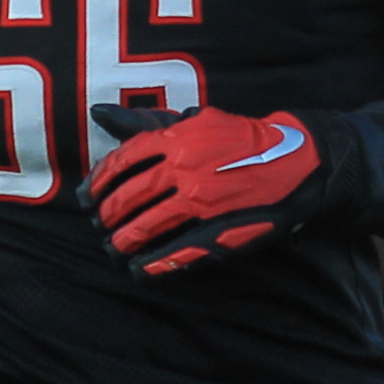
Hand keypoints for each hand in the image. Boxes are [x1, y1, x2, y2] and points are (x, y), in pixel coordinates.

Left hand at [81, 105, 377, 277]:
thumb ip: (146, 123)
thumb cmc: (239, 139)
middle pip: (129, 198)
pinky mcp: (219, 230)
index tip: (87, 198)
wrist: (296, 159)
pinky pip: (177, 252)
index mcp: (176, 140)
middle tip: (99, 224)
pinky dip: (153, 264)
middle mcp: (184, 170)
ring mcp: (201, 203)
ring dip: (122, 242)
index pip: (121, 163)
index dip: (98, 184)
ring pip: (147, 227)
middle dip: (107, 216)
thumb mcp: (194, 121)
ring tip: (113, 248)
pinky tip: (139, 270)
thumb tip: (99, 113)